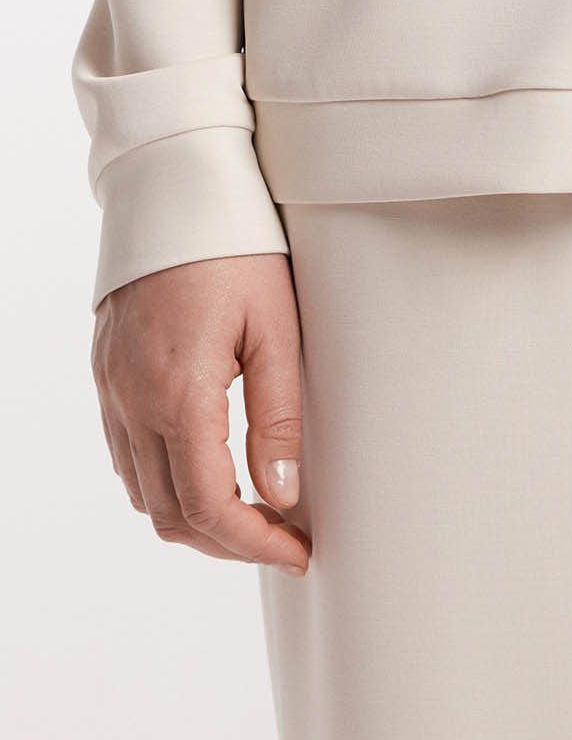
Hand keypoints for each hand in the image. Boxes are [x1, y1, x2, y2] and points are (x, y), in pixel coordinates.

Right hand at [91, 252, 310, 571]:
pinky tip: (207, 470)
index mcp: (178, 395)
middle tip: (283, 538)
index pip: (209, 507)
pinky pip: (126, 456)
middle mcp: (133, 403)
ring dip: (194, 517)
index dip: (254, 543)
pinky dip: (164, 482)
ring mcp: (111, 391)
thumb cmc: (237, 246)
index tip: (297, 551)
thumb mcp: (277, 326)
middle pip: (170, 515)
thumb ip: (279, 416)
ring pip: (142, 493)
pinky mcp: (106, 375)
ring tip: (254, 511)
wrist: (173, 188)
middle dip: (228, 542)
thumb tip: (285, 493)